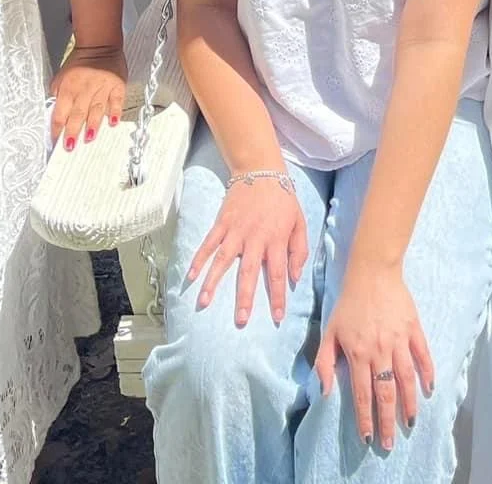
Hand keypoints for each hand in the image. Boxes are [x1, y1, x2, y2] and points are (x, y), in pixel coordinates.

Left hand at [49, 44, 125, 150]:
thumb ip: (58, 94)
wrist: (100, 45)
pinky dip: (115, 112)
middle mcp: (84, 88)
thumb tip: (56, 113)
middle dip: (73, 131)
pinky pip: (116, 100)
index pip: (60, 112)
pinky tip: (113, 122)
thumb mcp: (61, 76)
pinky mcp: (117, 84)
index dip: (57, 129)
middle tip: (70, 146)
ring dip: (92, 125)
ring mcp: (102, 87)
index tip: (55, 142)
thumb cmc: (79, 62)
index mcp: (68, 87)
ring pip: (96, 109)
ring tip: (89, 138)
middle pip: (77, 113)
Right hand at [187, 174, 308, 327]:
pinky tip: (191, 276)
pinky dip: (199, 259)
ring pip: (223, 260)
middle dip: (245, 298)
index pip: (277, 273)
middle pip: (249, 272)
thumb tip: (294, 278)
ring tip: (204, 303)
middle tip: (241, 321)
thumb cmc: (283, 199)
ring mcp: (235, 230)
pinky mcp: (222, 223)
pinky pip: (208, 244)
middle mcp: (255, 237)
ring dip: (213, 282)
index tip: (278, 318)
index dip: (278, 297)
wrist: (260, 170)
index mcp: (276, 239)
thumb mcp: (300, 222)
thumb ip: (299, 250)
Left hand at [315, 261, 433, 452]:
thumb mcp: (329, 332)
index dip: (365, 417)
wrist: (372, 272)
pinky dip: (427, 373)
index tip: (367, 437)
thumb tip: (326, 391)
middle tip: (389, 442)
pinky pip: (423, 356)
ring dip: (409, 403)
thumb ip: (324, 363)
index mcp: (358, 353)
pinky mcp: (413, 329)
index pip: (362, 393)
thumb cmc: (348, 303)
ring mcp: (399, 340)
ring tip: (410, 422)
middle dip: (387, 421)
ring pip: (406, 379)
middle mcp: (380, 350)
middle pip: (386, 393)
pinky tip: (429, 389)